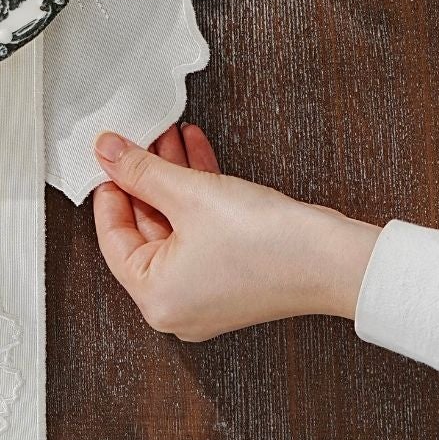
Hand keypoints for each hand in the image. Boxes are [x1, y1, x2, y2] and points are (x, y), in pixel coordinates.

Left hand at [92, 125, 380, 341]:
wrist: (331, 257)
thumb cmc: (265, 241)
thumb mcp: (188, 193)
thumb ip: (139, 169)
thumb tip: (107, 151)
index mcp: (155, 298)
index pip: (113, 236)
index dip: (110, 189)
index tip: (109, 157)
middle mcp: (176, 304)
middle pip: (145, 228)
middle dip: (147, 175)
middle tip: (140, 138)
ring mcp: (205, 292)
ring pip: (175, 223)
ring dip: (173, 176)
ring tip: (170, 135)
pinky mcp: (230, 275)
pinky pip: (199, 230)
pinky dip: (197, 193)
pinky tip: (195, 152)